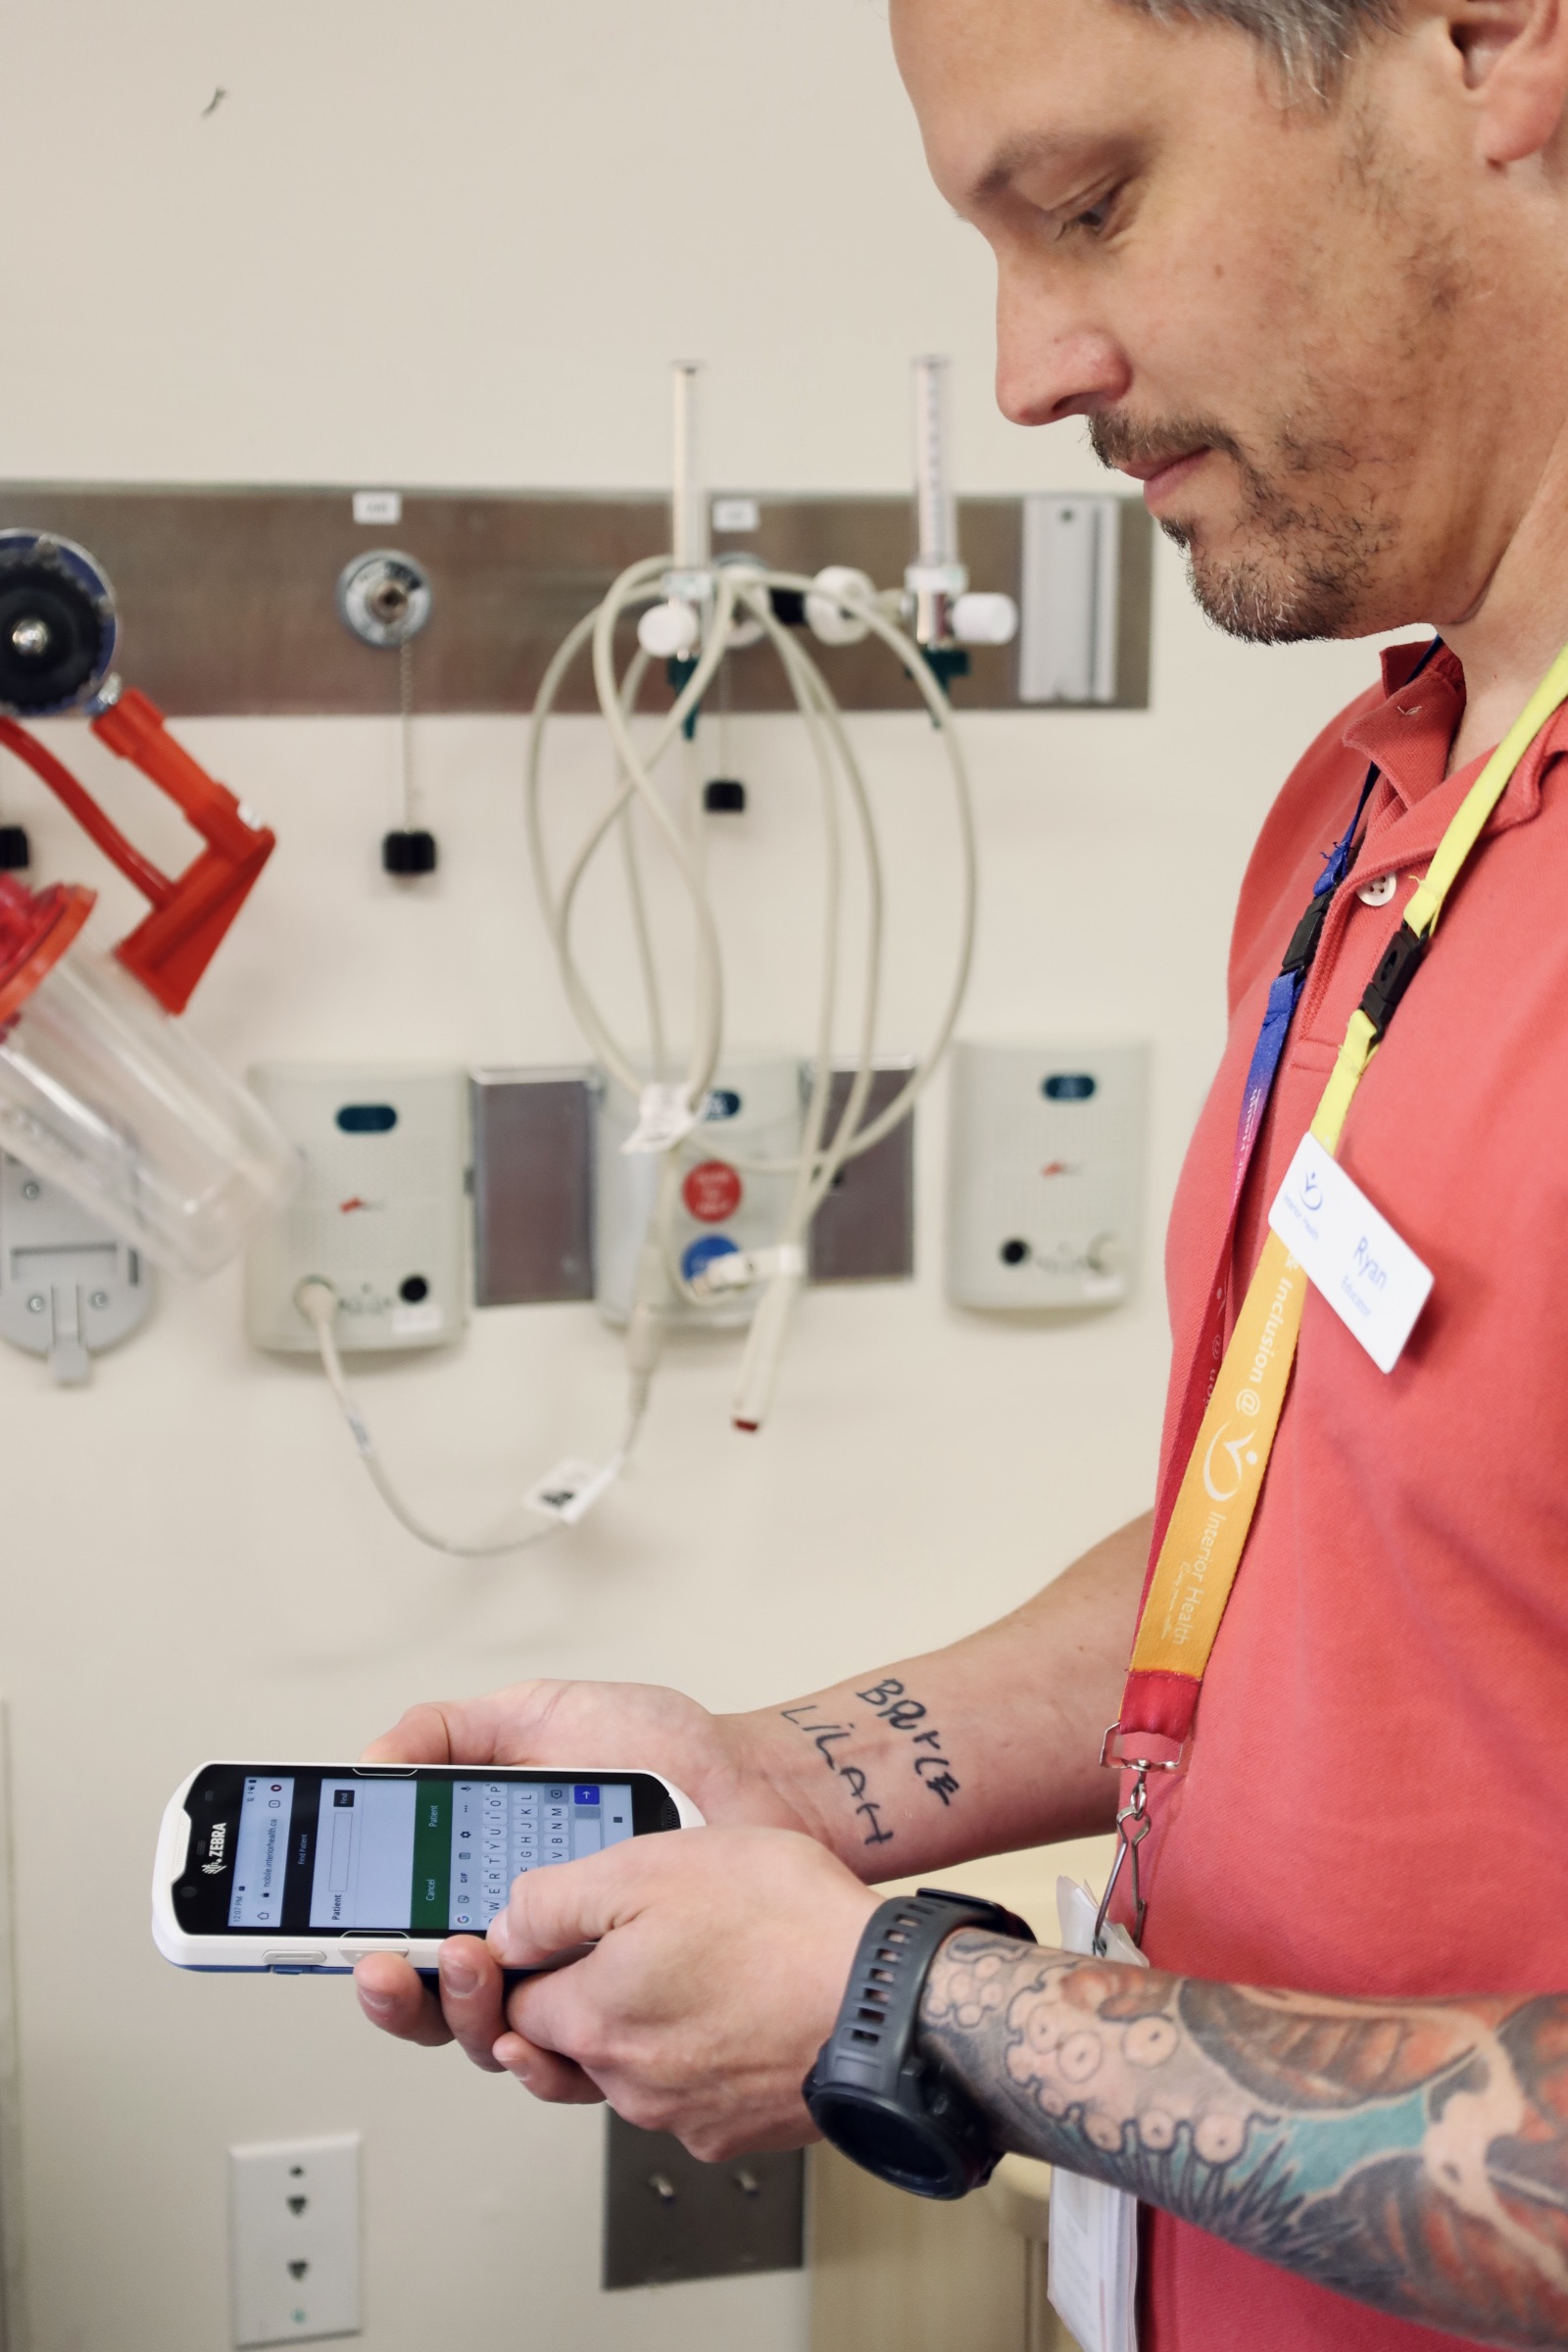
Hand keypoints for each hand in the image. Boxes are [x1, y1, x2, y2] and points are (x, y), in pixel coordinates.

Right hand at [354, 1678, 822, 2071]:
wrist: (752, 1780)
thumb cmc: (658, 1749)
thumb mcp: (540, 1715)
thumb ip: (452, 1731)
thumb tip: (372, 1761)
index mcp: (486, 1875)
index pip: (406, 1928)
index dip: (364, 1942)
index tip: (345, 1937)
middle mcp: (524, 1936)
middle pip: (432, 1996)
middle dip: (396, 1993)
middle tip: (390, 1963)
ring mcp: (574, 1976)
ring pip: (488, 2034)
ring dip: (457, 2012)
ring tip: (465, 1962)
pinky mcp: (628, 2011)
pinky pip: (570, 2063)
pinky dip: (535, 2059)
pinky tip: (522, 2029)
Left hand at [485, 1824, 878, 2158]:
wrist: (892, 2001)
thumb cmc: (787, 1927)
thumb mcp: (651, 1865)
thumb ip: (555, 1899)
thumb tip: (504, 1929)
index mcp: (595, 2019)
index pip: (508, 2006)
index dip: (508, 1967)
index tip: (521, 1942)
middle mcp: (630, 2083)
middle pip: (561, 2047)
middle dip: (567, 1999)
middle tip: (606, 1945)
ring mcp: (686, 2114)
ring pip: (627, 2070)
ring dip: (636, 2024)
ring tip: (676, 1963)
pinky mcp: (738, 2127)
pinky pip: (690, 2090)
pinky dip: (695, 2051)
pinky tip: (725, 2000)